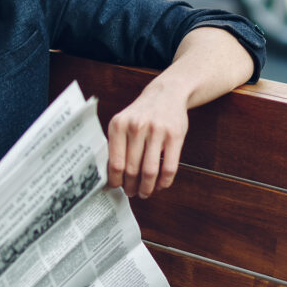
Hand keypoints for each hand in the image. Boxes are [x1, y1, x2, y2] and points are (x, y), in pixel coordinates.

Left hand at [106, 82, 187, 198]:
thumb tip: (111, 176)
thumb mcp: (123, 121)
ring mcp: (157, 131)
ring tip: (144, 192)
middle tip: (131, 193)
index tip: (116, 187)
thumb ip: (116, 144)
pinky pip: (169, 167)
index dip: (115, 180)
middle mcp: (137, 126)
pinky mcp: (175, 136)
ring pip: (150, 171)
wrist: (166, 93)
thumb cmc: (142, 113)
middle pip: (132, 169)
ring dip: (147, 187)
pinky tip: (160, 185)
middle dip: (130, 186)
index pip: (115, 162)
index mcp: (119, 125)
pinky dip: (164, 182)